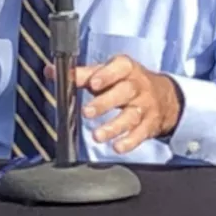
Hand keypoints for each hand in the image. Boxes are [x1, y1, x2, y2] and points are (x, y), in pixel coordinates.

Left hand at [66, 54, 182, 154]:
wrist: (164, 97)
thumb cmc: (127, 82)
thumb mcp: (108, 72)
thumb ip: (81, 74)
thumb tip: (51, 71)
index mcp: (126, 69)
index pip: (118, 68)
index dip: (106, 76)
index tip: (93, 84)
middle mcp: (137, 86)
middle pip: (123, 93)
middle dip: (105, 103)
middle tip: (87, 112)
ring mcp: (145, 106)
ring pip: (131, 116)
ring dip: (113, 127)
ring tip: (97, 136)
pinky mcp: (149, 125)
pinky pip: (141, 134)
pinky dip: (129, 142)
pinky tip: (117, 147)